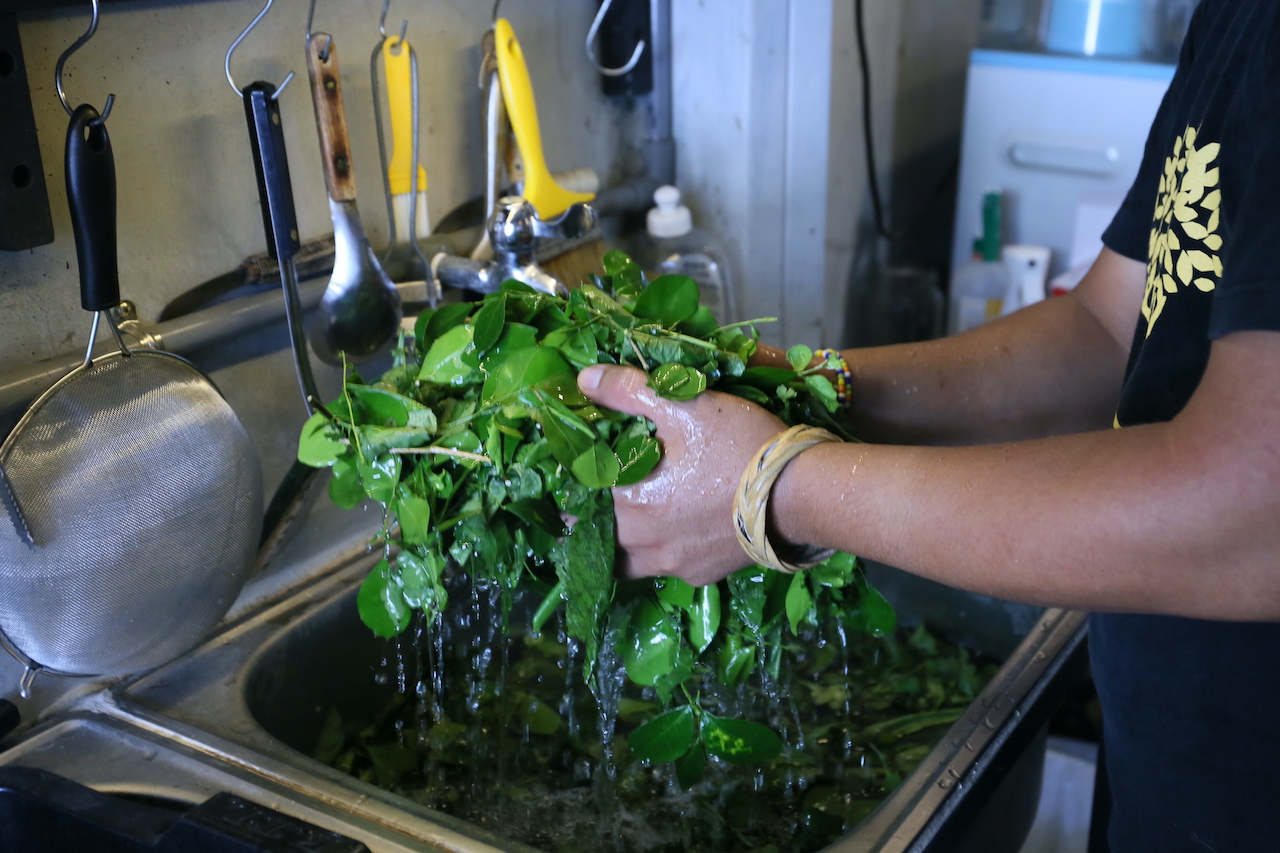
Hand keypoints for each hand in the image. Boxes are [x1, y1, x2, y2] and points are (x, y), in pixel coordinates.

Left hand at [578, 364, 786, 585]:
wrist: (800, 494)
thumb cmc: (738, 445)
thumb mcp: (684, 405)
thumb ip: (628, 391)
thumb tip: (583, 380)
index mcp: (627, 502)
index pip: (577, 494)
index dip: (573, 476)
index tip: (579, 462)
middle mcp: (640, 543)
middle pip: (595, 531)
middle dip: (592, 510)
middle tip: (601, 485)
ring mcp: (671, 565)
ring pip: (625, 558)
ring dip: (620, 537)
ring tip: (630, 510)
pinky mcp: (698, 576)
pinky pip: (664, 566)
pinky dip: (659, 549)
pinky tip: (672, 526)